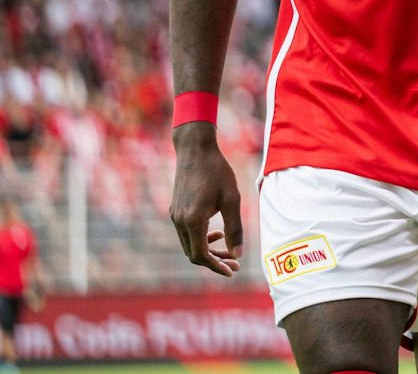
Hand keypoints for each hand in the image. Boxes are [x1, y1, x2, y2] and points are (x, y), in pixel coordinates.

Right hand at [170, 126, 242, 276]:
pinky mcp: (175, 210)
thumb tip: (239, 254)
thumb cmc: (217, 171)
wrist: (195, 149)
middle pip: (194, 254)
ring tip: (229, 249)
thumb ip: (235, 228)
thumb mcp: (232, 199)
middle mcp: (179, 221)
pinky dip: (201, 238)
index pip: (201, 256)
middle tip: (235, 263)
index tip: (233, 271)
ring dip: (208, 250)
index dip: (217, 266)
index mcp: (192, 221)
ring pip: (189, 244)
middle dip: (215, 261)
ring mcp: (175, 216)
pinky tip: (217, 232)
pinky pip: (186, 233)